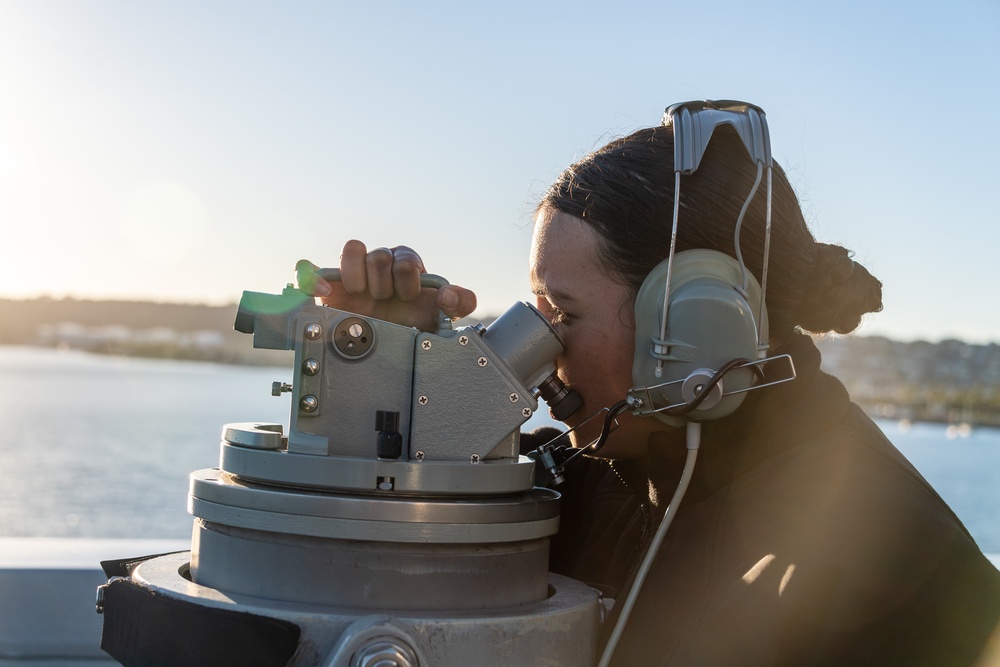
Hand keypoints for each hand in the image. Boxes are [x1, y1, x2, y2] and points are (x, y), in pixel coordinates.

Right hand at [296, 241, 476, 331]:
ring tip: (363, 298)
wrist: (382, 346)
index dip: (407, 281)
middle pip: (380, 256)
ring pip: (353, 250)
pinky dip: (313, 274)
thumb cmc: (412, 325)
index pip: (406, 258)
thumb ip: (460, 302)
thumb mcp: (441, 316)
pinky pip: (311, 266)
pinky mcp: (328, 284)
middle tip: (385, 303)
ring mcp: (353, 272)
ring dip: (359, 278)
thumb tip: (447, 294)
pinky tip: (325, 290)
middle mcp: (379, 263)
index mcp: (406, 264)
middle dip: (385, 285)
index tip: (406, 299)